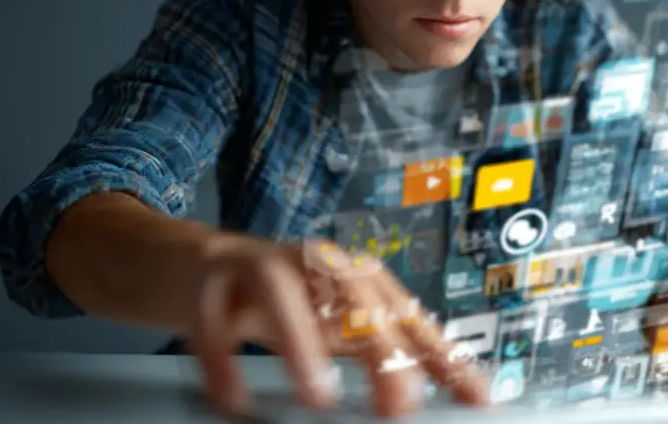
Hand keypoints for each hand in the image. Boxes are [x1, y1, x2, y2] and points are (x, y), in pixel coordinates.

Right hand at [186, 235, 487, 417]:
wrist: (192, 263)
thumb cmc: (277, 301)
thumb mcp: (331, 325)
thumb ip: (373, 354)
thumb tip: (415, 398)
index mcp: (352, 274)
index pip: (406, 313)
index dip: (441, 354)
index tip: (475, 398)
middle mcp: (314, 262)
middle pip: (354, 291)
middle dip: (380, 345)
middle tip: (398, 404)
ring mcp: (258, 265)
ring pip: (281, 290)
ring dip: (301, 342)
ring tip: (316, 396)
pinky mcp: (208, 279)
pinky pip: (212, 317)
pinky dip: (221, 358)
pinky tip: (233, 400)